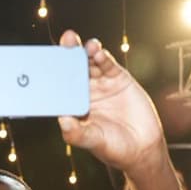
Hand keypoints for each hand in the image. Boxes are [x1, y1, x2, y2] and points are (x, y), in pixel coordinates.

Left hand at [56, 31, 165, 173]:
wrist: (143, 148)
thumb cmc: (113, 148)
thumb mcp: (94, 142)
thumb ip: (77, 133)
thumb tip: (62, 121)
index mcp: (72, 105)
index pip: (58, 86)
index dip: (53, 74)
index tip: (47, 63)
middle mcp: (84, 92)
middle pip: (72, 69)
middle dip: (68, 54)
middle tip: (65, 41)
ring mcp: (100, 84)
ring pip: (89, 63)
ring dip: (84, 52)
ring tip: (82, 45)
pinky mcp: (118, 79)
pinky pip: (107, 65)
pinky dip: (103, 57)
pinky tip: (98, 52)